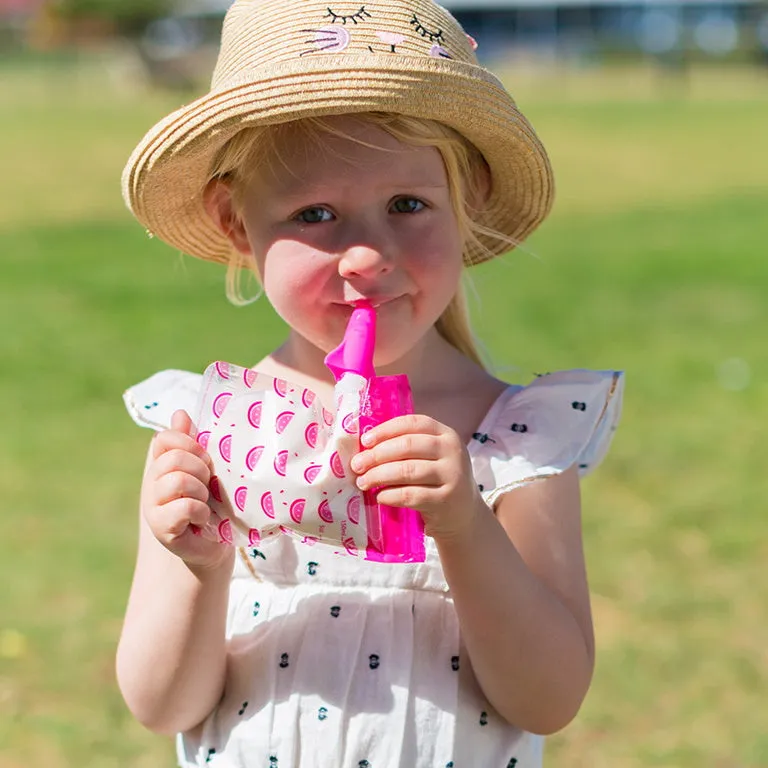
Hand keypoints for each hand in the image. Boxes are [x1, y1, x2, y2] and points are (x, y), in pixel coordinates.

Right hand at [142, 410, 231, 569]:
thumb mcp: (204, 468)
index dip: (188, 443)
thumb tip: (180, 413)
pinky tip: (202, 520)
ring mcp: (153, 507)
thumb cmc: (211, 501)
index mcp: (161, 464)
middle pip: (174, 459)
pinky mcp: (161, 529)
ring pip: (178, 481)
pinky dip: (201, 512)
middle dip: (200, 469)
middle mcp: (152, 484)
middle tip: (208, 484)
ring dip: (201, 492)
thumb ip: (191, 442)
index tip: (205, 458)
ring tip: (205, 502)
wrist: (213, 543)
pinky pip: (185, 507)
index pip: (163, 439)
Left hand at [350, 414, 482, 541]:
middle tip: (357, 465)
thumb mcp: (432, 458)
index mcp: (446, 435)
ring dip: (378, 475)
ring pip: (407, 470)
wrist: (464, 516)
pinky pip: (410, 495)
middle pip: (407, 445)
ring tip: (363, 482)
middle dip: (376, 454)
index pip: (413, 423)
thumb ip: (408, 448)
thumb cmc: (438, 482)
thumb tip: (366, 445)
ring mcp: (452, 476)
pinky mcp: (445, 501)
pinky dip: (390, 495)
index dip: (386, 429)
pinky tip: (379, 497)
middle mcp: (452, 452)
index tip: (365, 440)